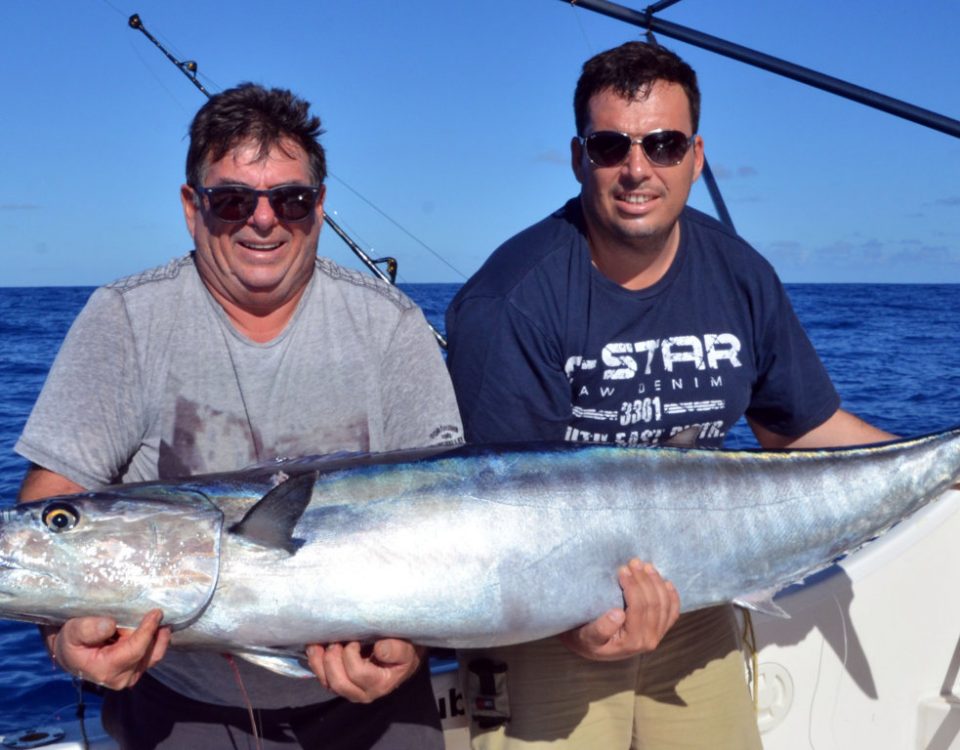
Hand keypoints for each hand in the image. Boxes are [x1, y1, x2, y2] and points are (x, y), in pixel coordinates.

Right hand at [46, 609, 170, 689]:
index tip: (156, 612)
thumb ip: (88, 629)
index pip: (135, 650)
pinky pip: (155, 653)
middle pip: (148, 651)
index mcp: (106, 670)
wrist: (72, 654)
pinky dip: (156, 638)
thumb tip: (110, 626)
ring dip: (156, 634)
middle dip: (151, 631)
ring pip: (155, 653)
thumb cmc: (72, 642)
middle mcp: (122, 678)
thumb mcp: (73, 631)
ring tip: (151, 617)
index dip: (147, 630)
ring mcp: (132, 676)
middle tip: (151, 611)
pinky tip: (155, 624)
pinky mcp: (138, 670)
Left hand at [306, 638, 422, 702]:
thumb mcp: (406, 649)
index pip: (358, 673)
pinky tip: (315, 648)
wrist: (402, 657)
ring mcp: (350, 690)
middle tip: (336, 641)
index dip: (351, 654)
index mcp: (380, 684)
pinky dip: (316, 663)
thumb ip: (396, 649)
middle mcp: (363, 693)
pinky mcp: (340, 684)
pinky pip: (323, 679)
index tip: (356, 639)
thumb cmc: (404, 652)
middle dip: (332, 660)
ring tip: (320, 643)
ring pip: (328, 683)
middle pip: (339, 683)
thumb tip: (379, 649)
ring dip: (320, 662)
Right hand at [559, 559, 679, 660]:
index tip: (622, 568)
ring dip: (657, 582)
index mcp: (631, 642)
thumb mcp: (586, 635)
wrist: (591, 647)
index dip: (633, 585)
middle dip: (644, 579)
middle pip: (653, 604)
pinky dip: (672, 596)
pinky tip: (666, 582)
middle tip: (633, 561)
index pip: (638, 608)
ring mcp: (656, 636)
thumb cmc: (586, 638)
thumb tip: (618, 614)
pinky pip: (672, 613)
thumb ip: (601, 628)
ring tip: (645, 565)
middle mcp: (648, 641)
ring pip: (664, 605)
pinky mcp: (660, 631)